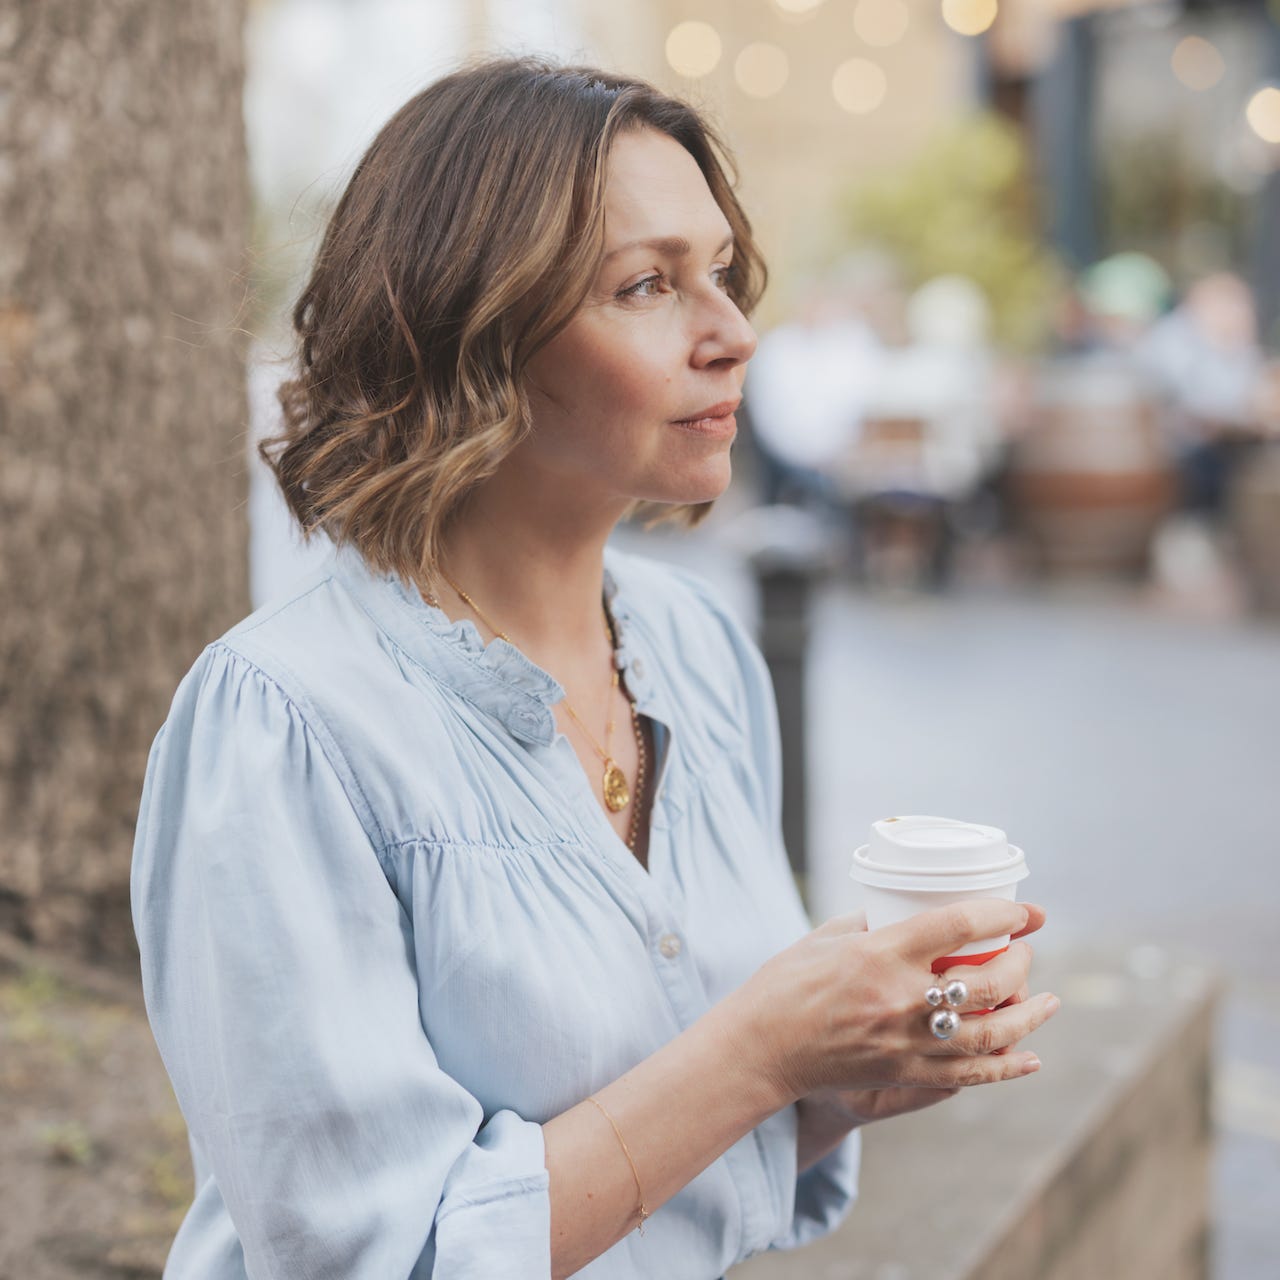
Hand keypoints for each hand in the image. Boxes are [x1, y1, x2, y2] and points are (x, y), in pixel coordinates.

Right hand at [739, 898, 1056, 1106]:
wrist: (761, 1047)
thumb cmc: (785, 983)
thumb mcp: (827, 936)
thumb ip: (873, 923)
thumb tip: (909, 909)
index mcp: (881, 954)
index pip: (959, 927)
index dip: (1003, 916)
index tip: (1027, 913)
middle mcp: (902, 999)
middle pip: (986, 982)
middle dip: (1020, 963)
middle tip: (1025, 951)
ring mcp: (907, 1042)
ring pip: (992, 1033)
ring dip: (1029, 1015)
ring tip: (1049, 1001)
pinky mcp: (905, 1073)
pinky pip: (971, 1075)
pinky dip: (1007, 1066)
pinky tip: (1030, 1057)